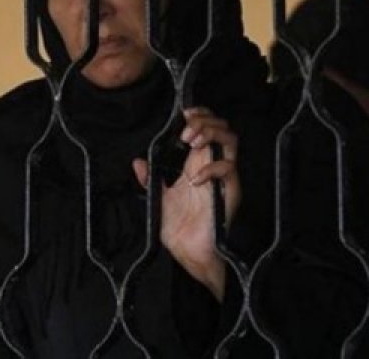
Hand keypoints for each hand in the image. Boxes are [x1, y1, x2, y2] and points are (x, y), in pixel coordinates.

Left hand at [132, 107, 239, 300]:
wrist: (189, 254)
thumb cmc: (180, 228)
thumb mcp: (159, 198)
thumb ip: (151, 179)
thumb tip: (138, 162)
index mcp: (198, 165)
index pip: (207, 129)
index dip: (200, 116)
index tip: (185, 113)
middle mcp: (213, 167)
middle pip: (222, 128)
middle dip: (204, 122)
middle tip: (185, 133)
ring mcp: (223, 179)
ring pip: (231, 141)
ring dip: (211, 134)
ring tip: (191, 142)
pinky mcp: (230, 192)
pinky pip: (229, 170)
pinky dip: (211, 169)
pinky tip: (194, 180)